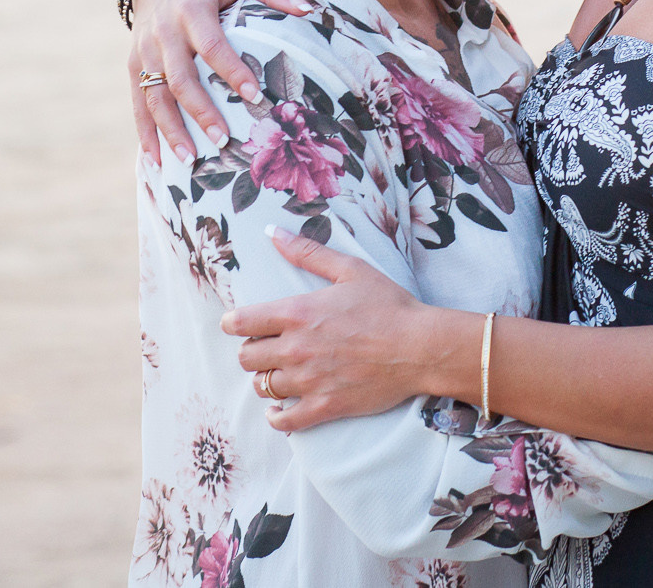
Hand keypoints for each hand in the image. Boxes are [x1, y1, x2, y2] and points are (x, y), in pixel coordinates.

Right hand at [128, 0, 312, 161]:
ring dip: (170, 129)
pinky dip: (144, 131)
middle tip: (223, 140)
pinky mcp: (133, 64)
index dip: (232, 71)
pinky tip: (155, 160)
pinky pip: (138, 100)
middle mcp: (163, 32)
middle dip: (200, 111)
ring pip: (154, 95)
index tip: (256, 96)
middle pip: (180, 77)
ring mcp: (144, 50)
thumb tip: (309, 10)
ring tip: (189, 160)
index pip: (212, 45)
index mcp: (191, 9)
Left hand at [222, 229, 444, 432]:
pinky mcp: (324, 406)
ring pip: (262, 386)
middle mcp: (296, 348)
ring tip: (278, 373)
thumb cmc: (388, 305)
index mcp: (297, 313)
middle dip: (251, 351)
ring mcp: (309, 381)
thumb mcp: (349, 269)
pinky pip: (284, 421)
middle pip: (246, 357)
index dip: (233, 323)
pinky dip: (276, 417)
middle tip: (265, 348)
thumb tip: (273, 232)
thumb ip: (307, 252)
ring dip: (265, 379)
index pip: (241, 321)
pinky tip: (278, 410)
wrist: (420, 347)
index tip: (236, 324)